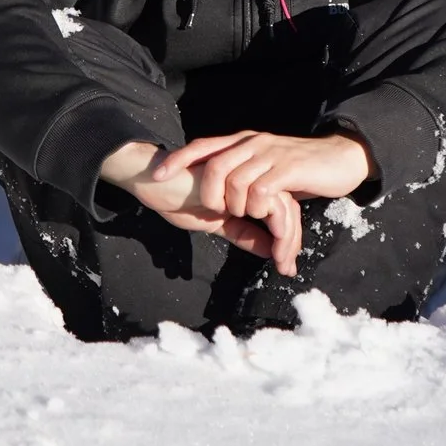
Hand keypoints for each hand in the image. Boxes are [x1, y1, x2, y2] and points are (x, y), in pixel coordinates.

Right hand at [99, 141, 304, 274]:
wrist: (154, 182)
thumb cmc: (179, 198)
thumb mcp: (217, 224)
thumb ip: (244, 234)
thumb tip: (270, 251)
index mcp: (249, 189)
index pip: (281, 211)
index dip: (287, 239)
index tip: (285, 266)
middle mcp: (253, 180)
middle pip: (288, 208)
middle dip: (291, 242)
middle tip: (288, 269)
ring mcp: (248, 176)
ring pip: (283, 206)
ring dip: (286, 237)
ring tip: (281, 262)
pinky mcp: (240, 178)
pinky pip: (268, 202)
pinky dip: (275, 225)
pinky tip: (272, 245)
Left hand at [152, 131, 375, 240]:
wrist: (340, 158)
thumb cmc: (302, 169)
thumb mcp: (266, 172)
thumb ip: (244, 179)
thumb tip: (219, 198)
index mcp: (243, 142)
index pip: (203, 146)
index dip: (179, 159)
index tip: (157, 175)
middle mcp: (253, 143)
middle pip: (214, 168)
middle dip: (210, 197)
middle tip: (221, 215)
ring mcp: (270, 154)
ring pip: (235, 183)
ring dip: (238, 207)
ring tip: (251, 217)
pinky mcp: (288, 168)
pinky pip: (260, 192)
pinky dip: (258, 208)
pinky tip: (266, 215)